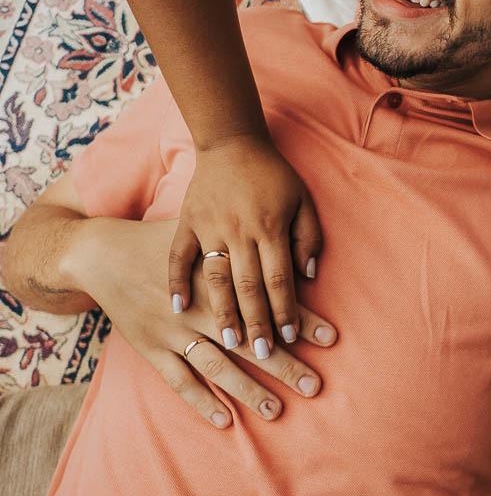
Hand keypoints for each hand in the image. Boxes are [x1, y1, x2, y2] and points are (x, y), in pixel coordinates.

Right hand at [85, 217, 336, 427]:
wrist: (102, 252)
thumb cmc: (164, 240)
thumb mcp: (209, 232)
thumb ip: (248, 247)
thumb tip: (304, 263)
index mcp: (219, 274)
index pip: (269, 301)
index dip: (302, 319)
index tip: (332, 338)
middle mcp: (199, 306)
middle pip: (249, 339)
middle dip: (285, 365)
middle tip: (315, 386)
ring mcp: (173, 330)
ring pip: (216, 364)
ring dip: (248, 390)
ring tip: (277, 409)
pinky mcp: (150, 347)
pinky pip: (178, 380)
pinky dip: (201, 401)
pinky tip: (226, 420)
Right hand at [169, 133, 322, 360]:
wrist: (230, 141)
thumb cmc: (272, 174)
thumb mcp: (302, 200)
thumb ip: (309, 237)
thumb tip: (309, 276)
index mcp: (271, 227)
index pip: (280, 279)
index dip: (286, 310)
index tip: (290, 339)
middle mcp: (239, 231)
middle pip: (249, 286)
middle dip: (258, 322)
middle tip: (263, 354)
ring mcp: (208, 228)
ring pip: (214, 279)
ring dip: (222, 312)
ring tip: (229, 343)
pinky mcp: (184, 223)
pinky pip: (178, 257)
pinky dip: (177, 282)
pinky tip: (176, 309)